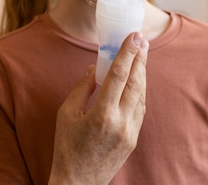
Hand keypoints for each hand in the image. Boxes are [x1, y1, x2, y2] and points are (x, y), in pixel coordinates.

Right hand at [48, 32, 147, 184]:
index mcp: (102, 114)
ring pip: (141, 95)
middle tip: (142, 39)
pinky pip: (140, 109)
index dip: (127, 53)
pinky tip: (138, 80)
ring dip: (142, 73)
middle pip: (135, 82)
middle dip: (140, 58)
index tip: (133, 36)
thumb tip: (93, 68)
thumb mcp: (66, 114)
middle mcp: (121, 122)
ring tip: (142, 54)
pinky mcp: (133, 139)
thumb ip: (81, 89)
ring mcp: (130, 132)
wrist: (78, 182)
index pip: (119, 75)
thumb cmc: (66, 147)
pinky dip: (140, 90)